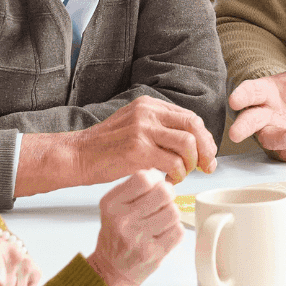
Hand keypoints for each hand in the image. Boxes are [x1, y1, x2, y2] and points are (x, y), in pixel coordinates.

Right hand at [71, 96, 217, 185]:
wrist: (77, 156)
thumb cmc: (105, 147)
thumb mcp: (134, 126)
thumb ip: (159, 129)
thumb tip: (190, 142)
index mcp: (149, 105)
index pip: (190, 117)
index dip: (204, 138)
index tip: (207, 154)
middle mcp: (148, 112)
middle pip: (194, 125)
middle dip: (206, 149)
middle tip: (206, 166)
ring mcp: (142, 129)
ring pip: (187, 143)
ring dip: (191, 163)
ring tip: (181, 174)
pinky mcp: (137, 150)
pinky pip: (173, 162)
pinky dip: (178, 174)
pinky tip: (169, 180)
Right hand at [86, 168, 185, 285]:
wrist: (110, 270)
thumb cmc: (116, 234)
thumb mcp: (114, 206)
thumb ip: (135, 187)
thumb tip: (160, 172)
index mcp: (112, 205)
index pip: (143, 178)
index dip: (156, 178)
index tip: (155, 185)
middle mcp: (123, 221)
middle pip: (164, 192)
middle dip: (168, 194)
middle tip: (163, 201)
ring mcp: (138, 239)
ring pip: (174, 211)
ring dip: (171, 214)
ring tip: (161, 220)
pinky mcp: (153, 254)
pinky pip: (178, 231)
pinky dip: (175, 230)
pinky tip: (162, 234)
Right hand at [228, 16, 285, 161]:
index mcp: (264, 93)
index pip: (250, 92)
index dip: (242, 95)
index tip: (234, 100)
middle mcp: (265, 115)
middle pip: (250, 120)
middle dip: (243, 126)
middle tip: (235, 134)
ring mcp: (275, 132)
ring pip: (269, 139)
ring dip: (278, 138)